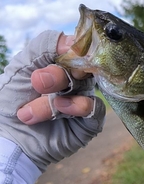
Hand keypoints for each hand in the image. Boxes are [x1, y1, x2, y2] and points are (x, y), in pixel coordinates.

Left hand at [0, 30, 105, 171]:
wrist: (9, 139)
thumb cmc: (12, 101)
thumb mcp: (21, 67)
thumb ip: (44, 46)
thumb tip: (75, 43)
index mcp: (61, 62)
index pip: (77, 46)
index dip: (72, 48)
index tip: (61, 53)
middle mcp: (76, 79)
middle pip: (82, 65)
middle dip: (57, 73)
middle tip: (37, 82)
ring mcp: (84, 99)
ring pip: (82, 88)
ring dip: (53, 98)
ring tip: (27, 113)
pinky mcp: (90, 122)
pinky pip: (94, 107)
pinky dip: (77, 105)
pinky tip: (59, 109)